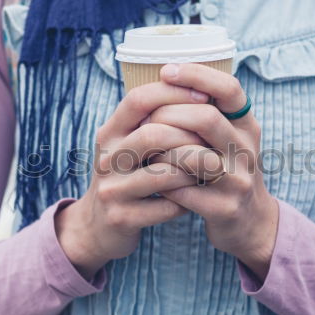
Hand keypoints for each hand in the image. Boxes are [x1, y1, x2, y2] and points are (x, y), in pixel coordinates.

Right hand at [54, 81, 219, 279]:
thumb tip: (200, 87)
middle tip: (216, 139)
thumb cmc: (128, 177)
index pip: (139, 99)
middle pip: (152, 134)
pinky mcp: (122, 218)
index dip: (174, 93)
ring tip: (214, 167)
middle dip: (190, 135)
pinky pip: (167, 206)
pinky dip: (189, 199)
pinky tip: (198, 196)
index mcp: (110, 132)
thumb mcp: (129, 144)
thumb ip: (153, 119)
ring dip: (195, 169)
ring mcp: (112, 190)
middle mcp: (106, 158)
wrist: (97, 227)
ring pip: (164, 173)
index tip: (206, 97)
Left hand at [148, 62, 279, 280]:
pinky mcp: (224, 209)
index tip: (166, 70)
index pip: (229, 89)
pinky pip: (184, 190)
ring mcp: (238, 182)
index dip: (197, 75)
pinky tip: (150, 177)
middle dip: (168, 114)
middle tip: (145, 119)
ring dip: (162, 149)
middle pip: (206, 118)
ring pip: (193, 156)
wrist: (249, 223)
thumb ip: (207, 112)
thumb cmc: (226, 172)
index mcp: (247, 126)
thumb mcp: (228, 139)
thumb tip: (164, 76)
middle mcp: (247, 151)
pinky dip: (162, 181)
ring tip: (144, 148)